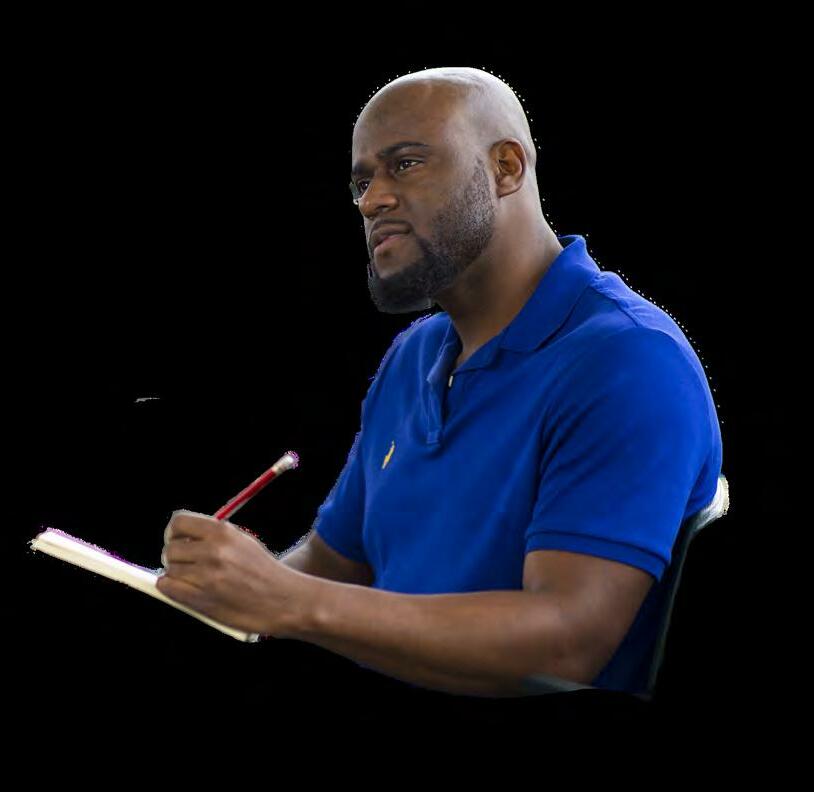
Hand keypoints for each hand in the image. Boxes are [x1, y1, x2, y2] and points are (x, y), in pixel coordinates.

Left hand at [156, 509, 305, 636]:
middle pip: (170, 548)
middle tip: (185, 565)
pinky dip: (170, 588)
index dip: (173, 532)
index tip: (177, 540)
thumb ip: (213, 537)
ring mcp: (207, 575)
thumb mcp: (242, 542)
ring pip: (169, 569)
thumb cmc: (263, 571)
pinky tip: (186, 590)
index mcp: (223, 532)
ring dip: (176, 575)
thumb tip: (179, 539)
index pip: (179, 522)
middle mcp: (213, 550)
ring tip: (194, 580)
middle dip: (173, 557)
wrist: (285, 599)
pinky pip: (167, 588)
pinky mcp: (202, 599)